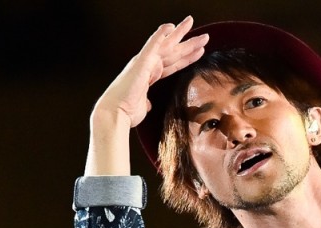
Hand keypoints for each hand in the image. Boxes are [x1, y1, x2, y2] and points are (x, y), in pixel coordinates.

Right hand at [93, 16, 209, 129]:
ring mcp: (145, 62)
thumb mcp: (143, 106)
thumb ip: (147, 102)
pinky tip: (170, 26)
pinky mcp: (142, 62)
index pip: (173, 64)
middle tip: (204, 36)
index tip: (199, 52)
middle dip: (189, 44)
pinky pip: (153, 44)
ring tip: (192, 22)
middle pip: (173, 52)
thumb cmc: (127, 111)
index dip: (187, 58)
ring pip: (168, 45)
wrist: (117, 112)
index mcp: (149, 75)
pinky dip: (161, 34)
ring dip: (181, 35)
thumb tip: (148, 105)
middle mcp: (148, 66)